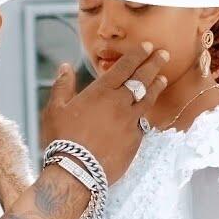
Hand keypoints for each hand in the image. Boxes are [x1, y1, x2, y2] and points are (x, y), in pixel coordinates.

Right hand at [39, 42, 169, 183]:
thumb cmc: (62, 139)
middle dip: (153, 64)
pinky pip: (143, 123)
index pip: (124, 68)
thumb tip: (65, 67)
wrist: (76, 172)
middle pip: (141, 79)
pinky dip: (146, 113)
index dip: (137, 55)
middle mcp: (120, 104)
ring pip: (147, 99)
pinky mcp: (135, 141)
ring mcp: (130, 122)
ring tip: (162, 78)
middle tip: (164, 54)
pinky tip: (147, 111)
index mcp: (101, 92)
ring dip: (156, 87)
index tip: (148, 46)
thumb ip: (63, 86)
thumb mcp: (55, 109)